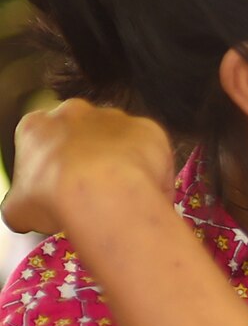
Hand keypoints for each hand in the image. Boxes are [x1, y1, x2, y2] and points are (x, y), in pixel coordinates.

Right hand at [3, 99, 174, 238]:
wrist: (101, 192)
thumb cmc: (53, 197)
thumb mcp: (18, 209)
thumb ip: (21, 203)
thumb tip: (25, 213)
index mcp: (36, 127)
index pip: (41, 142)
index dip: (52, 168)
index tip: (60, 189)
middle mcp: (75, 112)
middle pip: (82, 135)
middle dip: (88, 159)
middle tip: (94, 191)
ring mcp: (114, 117)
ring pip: (119, 140)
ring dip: (121, 162)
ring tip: (122, 195)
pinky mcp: (148, 128)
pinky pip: (151, 149)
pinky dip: (152, 169)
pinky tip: (146, 192)